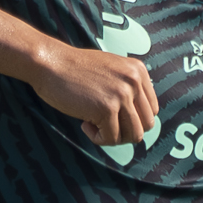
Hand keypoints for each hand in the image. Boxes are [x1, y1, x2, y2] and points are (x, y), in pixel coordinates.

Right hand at [29, 40, 159, 147]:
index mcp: (138, 71)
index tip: (112, 116)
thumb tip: (137, 120)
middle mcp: (134, 81)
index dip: (132, 120)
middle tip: (104, 125)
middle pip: (146, 125)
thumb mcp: (111, 71)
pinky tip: (84, 124)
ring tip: (94, 126)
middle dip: (125, 131)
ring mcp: (122, 95)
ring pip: (134, 135)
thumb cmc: (75, 70)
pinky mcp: (107, 108)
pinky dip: (97, 138)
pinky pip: (111, 138)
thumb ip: (127, 88)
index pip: (151, 110)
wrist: (50, 63)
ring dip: (114, 137)